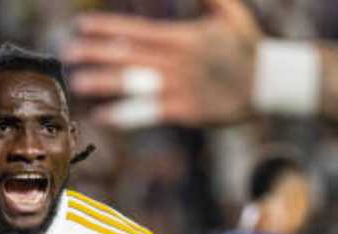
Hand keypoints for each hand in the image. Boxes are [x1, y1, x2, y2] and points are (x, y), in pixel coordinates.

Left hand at [65, 0, 261, 127]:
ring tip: (77, 82)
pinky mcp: (185, 111)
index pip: (135, 30)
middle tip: (66, 52)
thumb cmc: (248, 47)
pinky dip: (124, 115)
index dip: (105, 28)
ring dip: (103, 83)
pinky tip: (102, 117)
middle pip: (127, 55)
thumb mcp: (230, 13)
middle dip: (94, 52)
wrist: (270, 84)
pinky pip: (148, 113)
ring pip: (133, 83)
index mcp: (181, 38)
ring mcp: (179, 87)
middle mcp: (176, 61)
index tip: (80, 26)